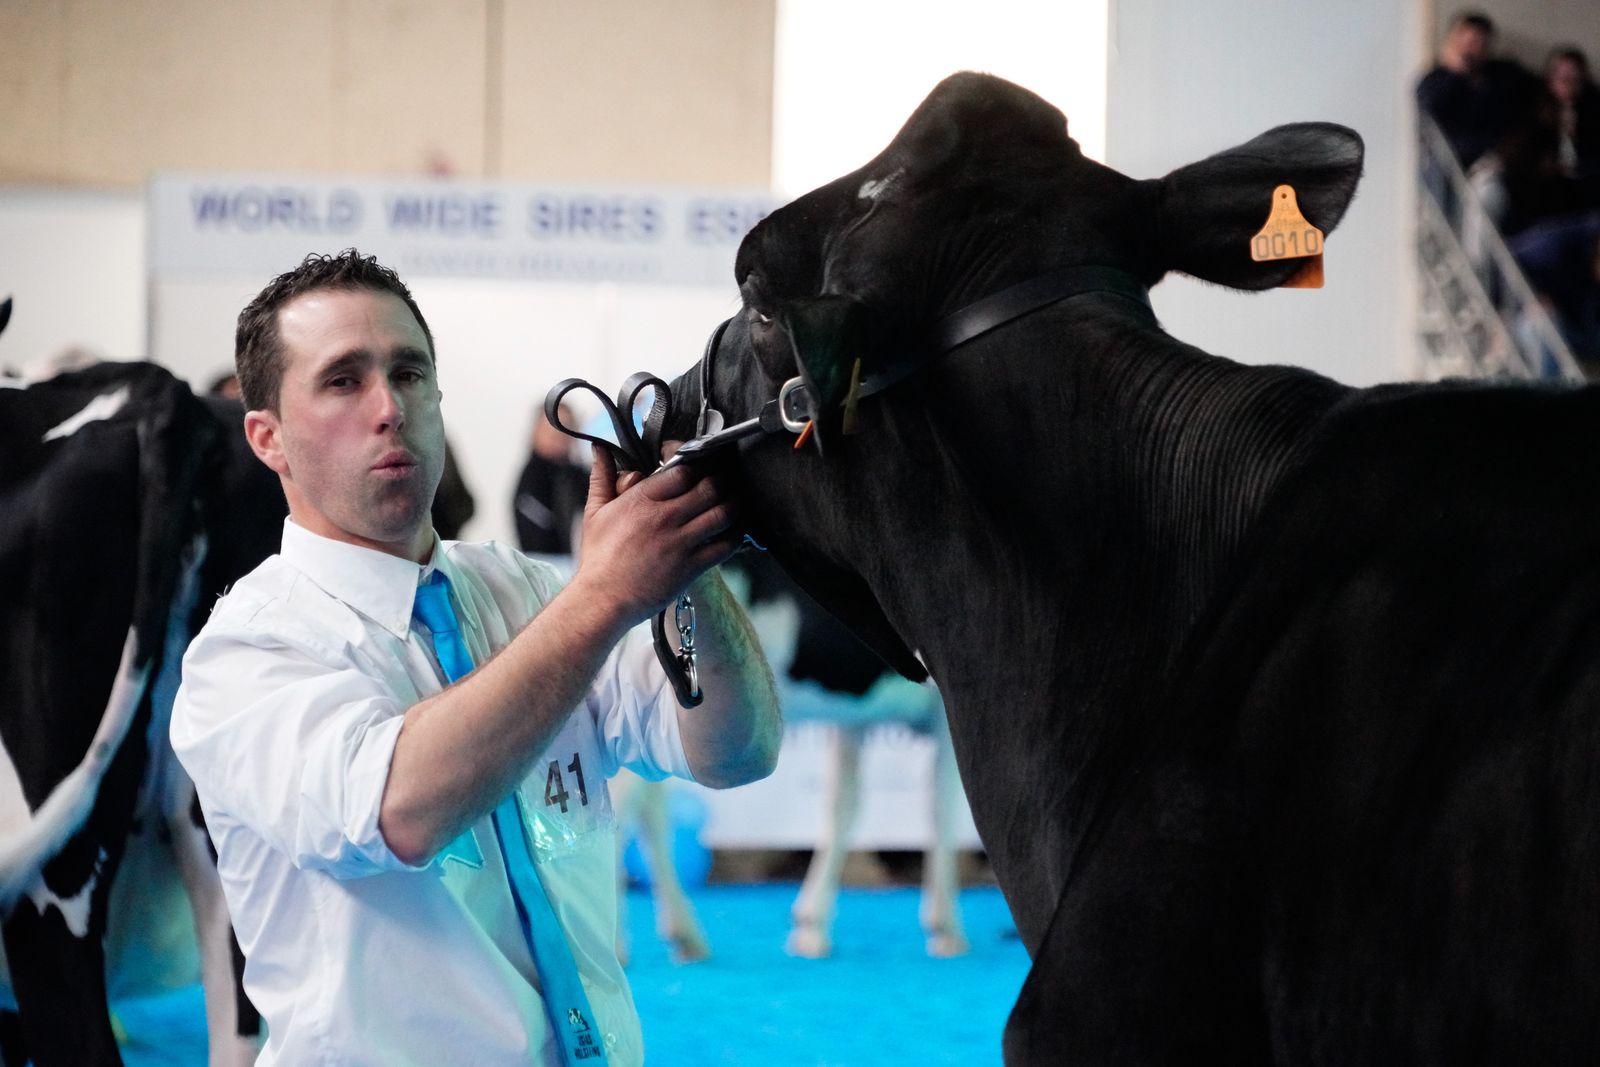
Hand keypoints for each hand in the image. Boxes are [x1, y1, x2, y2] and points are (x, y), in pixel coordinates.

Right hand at [572, 445, 740, 625]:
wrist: (603, 598)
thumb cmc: (599, 557)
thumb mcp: (595, 512)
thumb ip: (602, 477)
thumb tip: (599, 449)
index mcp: (641, 501)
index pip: (682, 471)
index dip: (695, 466)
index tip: (698, 468)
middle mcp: (664, 518)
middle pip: (709, 488)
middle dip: (720, 482)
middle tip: (722, 484)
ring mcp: (680, 543)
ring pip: (722, 514)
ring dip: (732, 506)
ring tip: (732, 504)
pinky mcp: (690, 567)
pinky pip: (724, 547)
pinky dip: (734, 537)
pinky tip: (731, 534)